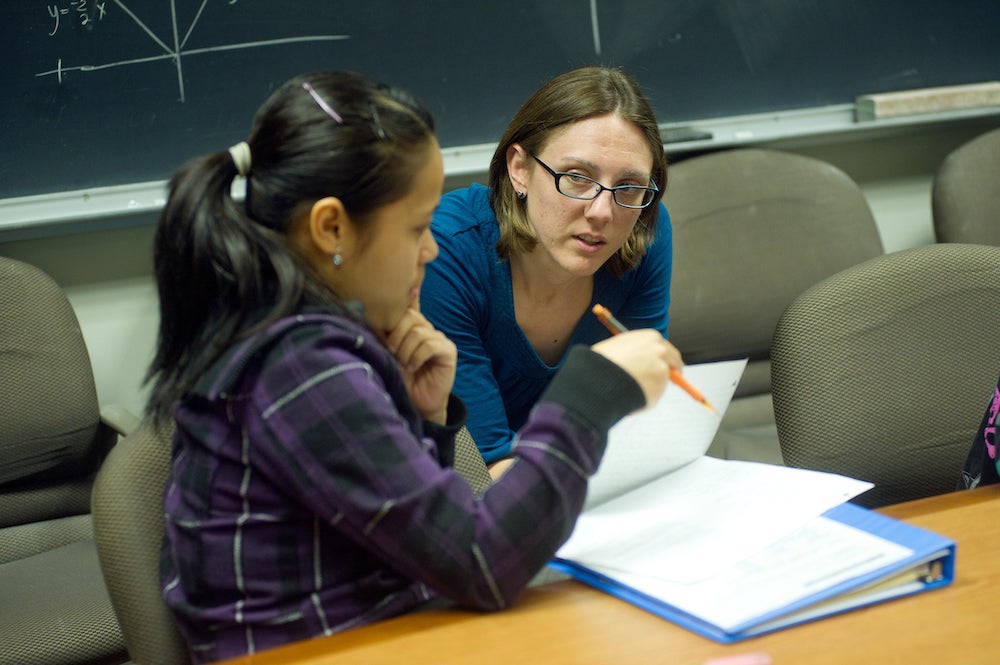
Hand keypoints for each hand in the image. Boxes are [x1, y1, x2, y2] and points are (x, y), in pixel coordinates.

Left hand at [382, 307, 456, 423]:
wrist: (416, 402)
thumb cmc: (401, 378)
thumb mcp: (388, 354)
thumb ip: (385, 336)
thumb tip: (373, 317)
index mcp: (412, 326)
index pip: (407, 304)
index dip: (396, 308)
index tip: (382, 320)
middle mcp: (426, 328)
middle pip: (410, 316)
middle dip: (395, 335)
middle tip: (391, 352)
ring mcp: (439, 338)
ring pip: (418, 332)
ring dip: (405, 350)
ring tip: (402, 364)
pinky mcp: (448, 350)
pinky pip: (430, 345)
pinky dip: (417, 357)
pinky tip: (412, 367)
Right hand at [591, 330, 682, 406]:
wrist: (596, 378)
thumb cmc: (600, 363)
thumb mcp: (618, 347)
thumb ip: (635, 352)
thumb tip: (640, 361)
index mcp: (650, 337)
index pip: (664, 347)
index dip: (662, 357)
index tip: (661, 364)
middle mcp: (660, 350)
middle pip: (673, 361)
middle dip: (669, 371)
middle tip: (659, 381)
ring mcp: (661, 368)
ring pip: (661, 381)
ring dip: (651, 387)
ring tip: (628, 389)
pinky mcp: (660, 387)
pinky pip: (655, 395)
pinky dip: (646, 399)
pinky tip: (630, 395)